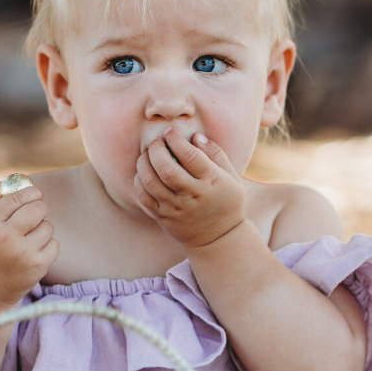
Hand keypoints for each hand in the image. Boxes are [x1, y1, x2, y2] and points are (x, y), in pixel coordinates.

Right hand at [0, 183, 57, 306]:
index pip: (16, 197)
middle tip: (34, 212)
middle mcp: (4, 239)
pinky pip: (54, 243)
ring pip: (47, 226)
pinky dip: (47, 245)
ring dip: (41, 228)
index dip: (29, 192)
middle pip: (37, 208)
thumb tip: (13, 179)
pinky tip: (33, 251)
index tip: (33, 194)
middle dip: (39, 207)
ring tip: (28, 238)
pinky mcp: (37, 267)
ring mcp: (23, 254)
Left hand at [134, 127, 244, 249]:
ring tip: (148, 154)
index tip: (171, 131)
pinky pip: (143, 196)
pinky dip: (139, 180)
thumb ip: (215, 154)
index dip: (176, 140)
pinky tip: (144, 172)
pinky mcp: (162, 217)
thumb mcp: (231, 176)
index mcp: (211, 182)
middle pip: (166, 168)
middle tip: (157, 141)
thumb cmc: (226, 202)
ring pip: (150, 182)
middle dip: (157, 149)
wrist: (218, 239)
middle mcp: (191, 196)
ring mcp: (174, 208)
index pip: (190, 156)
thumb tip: (196, 136)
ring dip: (144, 162)